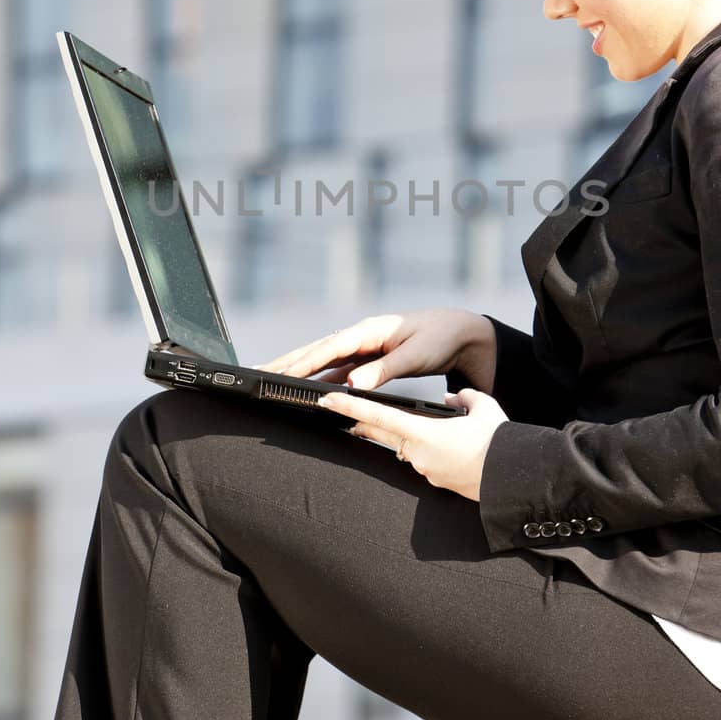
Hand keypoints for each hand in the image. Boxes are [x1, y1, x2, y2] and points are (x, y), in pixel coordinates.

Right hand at [254, 310, 496, 394]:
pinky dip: (319, 378)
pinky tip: (305, 389)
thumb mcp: (415, 355)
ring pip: (323, 361)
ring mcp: (364, 349)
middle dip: (287, 362)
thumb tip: (352, 384)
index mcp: (369, 330)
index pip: (329, 348)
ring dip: (298, 370)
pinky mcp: (369, 361)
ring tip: (270, 380)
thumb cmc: (440, 339)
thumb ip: (384, 370)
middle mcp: (361, 337)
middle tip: (258, 374)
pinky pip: (338, 370)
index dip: (303, 363)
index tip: (281, 374)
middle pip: (317, 351)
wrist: (462, 334)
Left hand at [313, 385, 509, 503]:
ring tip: (403, 423)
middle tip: (339, 412)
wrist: (514, 480)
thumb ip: (463, 397)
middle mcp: (417, 454)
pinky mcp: (436, 481)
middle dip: (360, 422)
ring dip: (399, 436)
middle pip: (380, 434)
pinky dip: (422, 448)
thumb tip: (452, 399)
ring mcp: (426, 470)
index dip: (349, 407)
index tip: (327, 400)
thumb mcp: (483, 406)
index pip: (377, 416)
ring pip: (403, 447)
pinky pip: (421, 460)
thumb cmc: (498, 443)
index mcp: (422, 433)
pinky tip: (439, 443)